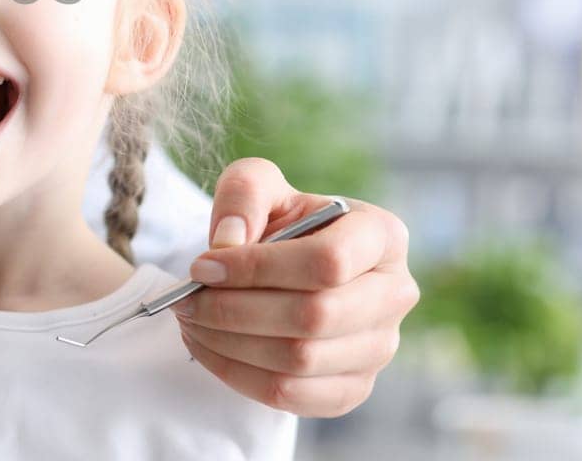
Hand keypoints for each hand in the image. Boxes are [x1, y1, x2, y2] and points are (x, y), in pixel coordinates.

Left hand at [174, 158, 418, 416]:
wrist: (285, 264)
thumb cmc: (278, 220)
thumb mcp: (259, 185)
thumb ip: (244, 194)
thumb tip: (229, 243)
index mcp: (381, 236)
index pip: (328, 262)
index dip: (257, 269)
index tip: (202, 267)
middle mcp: (394, 294)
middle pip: (314, 317)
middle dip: (235, 311)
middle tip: (186, 301)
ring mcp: (379, 348)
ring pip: (300, 361)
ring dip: (230, 345)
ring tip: (192, 322)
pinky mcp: (353, 387)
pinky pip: (292, 396)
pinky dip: (238, 376)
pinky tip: (210, 348)